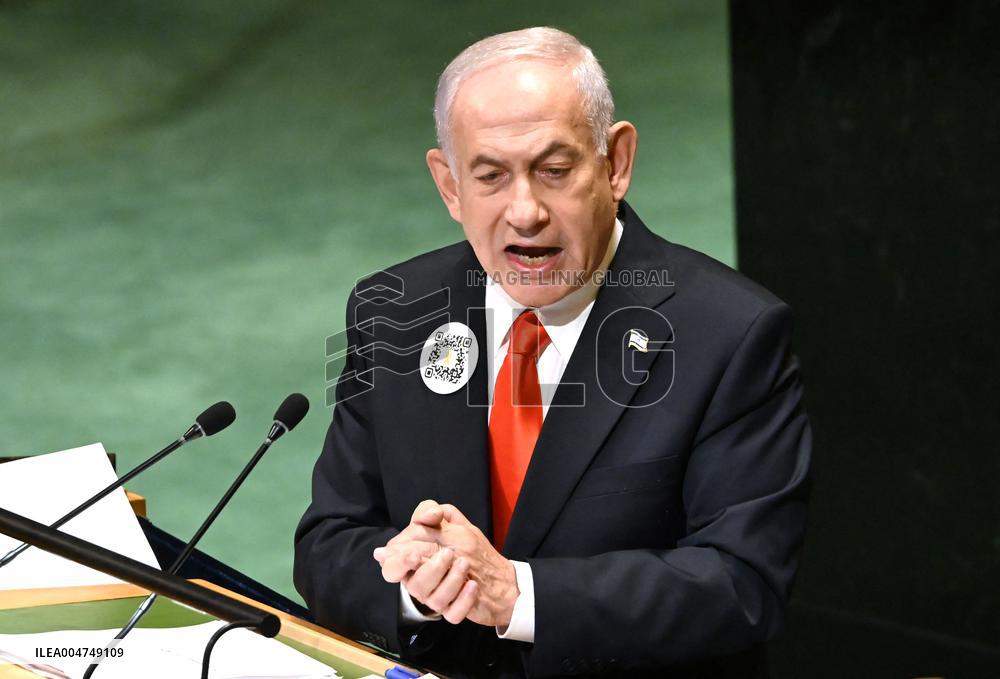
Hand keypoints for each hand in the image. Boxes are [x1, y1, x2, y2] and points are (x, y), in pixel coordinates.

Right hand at [374, 500, 518, 627]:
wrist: (500, 574)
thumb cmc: (469, 547)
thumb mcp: (452, 522)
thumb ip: (432, 512)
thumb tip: (426, 515)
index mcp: (413, 561)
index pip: (392, 567)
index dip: (398, 562)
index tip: (413, 554)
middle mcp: (421, 582)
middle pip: (413, 584)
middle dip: (430, 569)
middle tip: (448, 554)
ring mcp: (437, 599)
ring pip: (432, 600)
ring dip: (451, 580)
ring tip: (466, 564)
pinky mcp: (453, 611)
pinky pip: (452, 614)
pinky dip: (463, 600)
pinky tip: (473, 585)